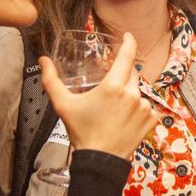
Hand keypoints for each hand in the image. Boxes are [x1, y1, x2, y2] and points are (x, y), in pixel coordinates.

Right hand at [40, 32, 155, 159]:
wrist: (100, 160)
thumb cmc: (81, 131)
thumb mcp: (63, 105)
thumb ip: (52, 80)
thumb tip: (43, 60)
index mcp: (113, 86)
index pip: (126, 55)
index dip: (129, 42)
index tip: (128, 36)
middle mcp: (132, 93)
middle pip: (130, 74)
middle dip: (120, 77)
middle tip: (107, 91)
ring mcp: (145, 106)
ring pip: (137, 91)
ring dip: (127, 95)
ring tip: (112, 112)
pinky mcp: (152, 118)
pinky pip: (146, 106)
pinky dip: (136, 109)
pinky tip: (123, 120)